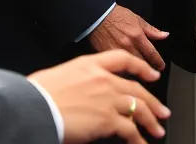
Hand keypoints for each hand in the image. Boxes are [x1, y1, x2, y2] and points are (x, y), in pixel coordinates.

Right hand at [29, 50, 169, 142]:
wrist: (34, 107)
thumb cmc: (38, 94)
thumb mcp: (60, 77)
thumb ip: (78, 82)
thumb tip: (83, 94)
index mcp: (89, 65)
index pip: (122, 59)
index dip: (141, 66)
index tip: (151, 74)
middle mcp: (103, 79)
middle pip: (137, 88)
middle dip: (153, 101)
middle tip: (162, 111)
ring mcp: (107, 98)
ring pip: (139, 108)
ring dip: (151, 120)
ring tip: (158, 130)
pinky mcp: (108, 119)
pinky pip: (130, 130)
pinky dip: (138, 139)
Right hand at [88, 5, 168, 70]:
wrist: (98, 16)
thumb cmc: (117, 16)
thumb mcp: (137, 19)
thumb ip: (152, 30)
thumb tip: (165, 35)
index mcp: (137, 36)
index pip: (151, 53)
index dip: (158, 62)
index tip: (161, 67)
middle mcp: (128, 45)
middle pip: (141, 64)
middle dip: (148, 70)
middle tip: (152, 73)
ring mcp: (116, 52)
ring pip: (129, 68)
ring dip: (135, 72)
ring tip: (138, 75)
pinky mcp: (106, 56)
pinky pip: (116, 67)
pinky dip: (121, 71)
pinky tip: (124, 73)